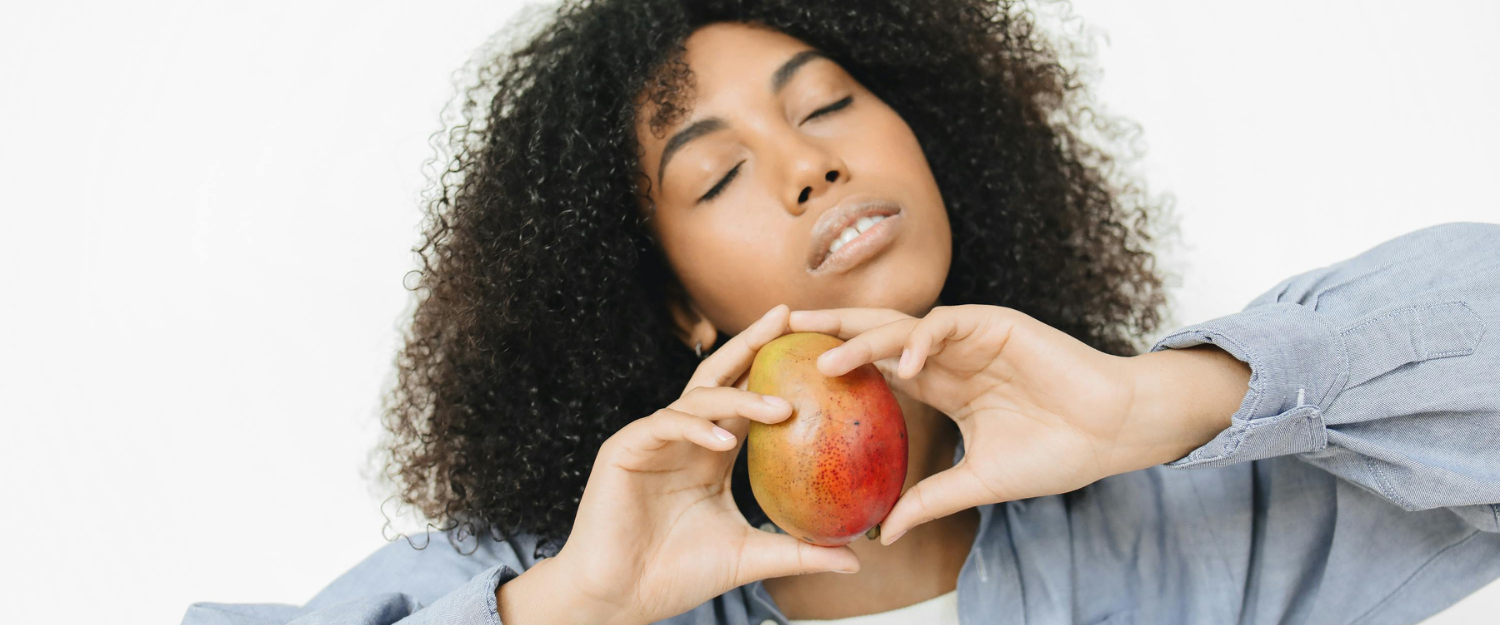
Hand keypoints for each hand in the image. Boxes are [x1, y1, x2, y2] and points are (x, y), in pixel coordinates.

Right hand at [539, 304, 860, 624]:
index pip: (747, 396)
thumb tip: (856, 557)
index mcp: (711, 450)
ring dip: (739, 398)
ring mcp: (653, 439)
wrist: (620, 597)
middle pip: (720, 375)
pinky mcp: (625, 449)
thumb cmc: (678, 574)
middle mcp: (683, 436)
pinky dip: (696, 429)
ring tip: (780, 408)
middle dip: (752, 343)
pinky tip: (723, 441)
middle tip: (787, 317)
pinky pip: (665, 425)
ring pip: (698, 398)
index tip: (815, 344)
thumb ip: (798, 551)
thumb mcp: (749, 557)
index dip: (775, 368)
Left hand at [789, 304, 1244, 543]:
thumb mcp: (980, 483)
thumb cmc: (1055, 453)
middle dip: (828, 335)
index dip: (834, 368)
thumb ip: (932, 500)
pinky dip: (922, 339)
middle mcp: (948, 354)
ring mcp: (970, 336)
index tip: (788, 379)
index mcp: (942, 382)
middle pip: (875, 337)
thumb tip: (884, 534)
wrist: (1112, 432)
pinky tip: (902, 361)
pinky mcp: (997, 324)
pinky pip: (947, 323)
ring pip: (902, 327)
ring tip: (823, 359)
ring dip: (862, 340)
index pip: (875, 369)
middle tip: (778, 337)